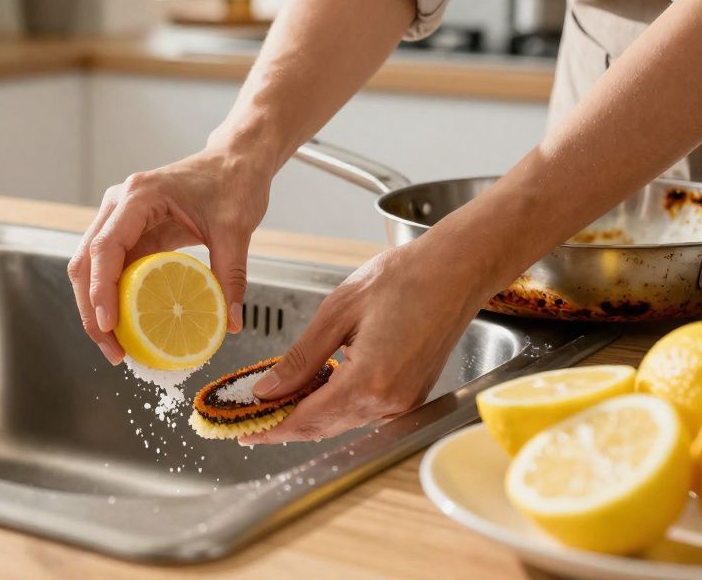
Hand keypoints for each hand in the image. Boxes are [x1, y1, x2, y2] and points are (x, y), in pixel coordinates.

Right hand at [68, 146, 272, 364]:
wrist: (235, 160)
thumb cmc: (233, 181)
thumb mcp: (235, 229)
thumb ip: (231, 275)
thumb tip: (232, 322)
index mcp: (139, 196)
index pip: (106, 247)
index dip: (101, 289)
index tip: (109, 325)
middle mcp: (119, 205)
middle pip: (86, 261)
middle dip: (91, 309)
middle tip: (112, 349)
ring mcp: (120, 218)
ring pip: (91, 267)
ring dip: (96, 307)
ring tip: (115, 346)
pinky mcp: (130, 232)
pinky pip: (112, 268)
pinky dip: (114, 298)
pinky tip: (127, 326)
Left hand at [239, 235, 497, 444]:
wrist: (457, 269)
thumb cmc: (403, 279)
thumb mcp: (337, 312)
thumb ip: (301, 358)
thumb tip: (269, 388)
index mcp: (368, 382)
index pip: (307, 420)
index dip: (272, 429)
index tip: (244, 432)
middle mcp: (389, 402)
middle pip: (324, 427)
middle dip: (285, 423)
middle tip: (252, 414)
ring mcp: (404, 402)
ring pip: (343, 421)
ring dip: (310, 414)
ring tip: (277, 397)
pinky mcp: (412, 395)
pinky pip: (364, 411)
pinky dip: (335, 405)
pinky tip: (316, 387)